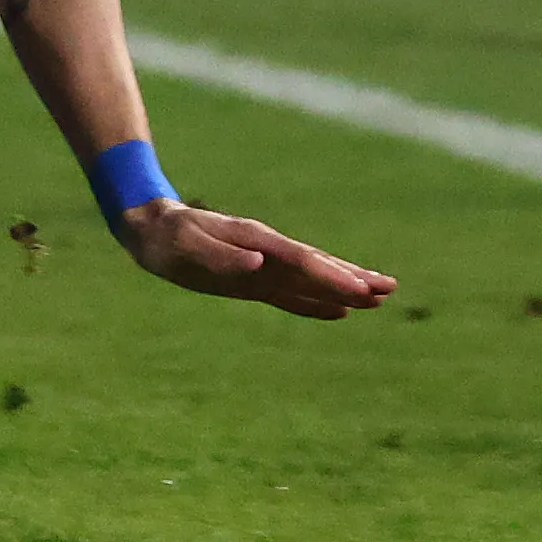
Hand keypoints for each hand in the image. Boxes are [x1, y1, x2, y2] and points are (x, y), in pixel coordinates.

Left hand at [117, 200, 396, 321]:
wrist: (151, 229)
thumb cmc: (167, 237)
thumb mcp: (187, 246)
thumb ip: (221, 255)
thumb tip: (258, 263)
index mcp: (256, 241)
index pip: (302, 261)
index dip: (332, 277)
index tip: (362, 291)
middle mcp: (265, 252)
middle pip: (317, 267)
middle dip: (352, 278)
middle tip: (390, 289)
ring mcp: (262, 266)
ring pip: (311, 280)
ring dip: (343, 289)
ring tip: (378, 299)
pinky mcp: (253, 281)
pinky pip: (291, 294)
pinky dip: (316, 303)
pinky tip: (339, 312)